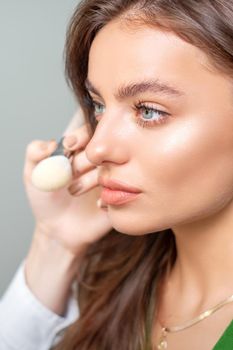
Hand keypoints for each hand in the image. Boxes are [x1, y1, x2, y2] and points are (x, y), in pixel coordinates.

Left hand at [23, 122, 111, 255]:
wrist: (58, 231)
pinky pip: (122, 191)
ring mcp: (112, 178)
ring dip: (92, 179)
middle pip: (103, 147)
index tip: (69, 145)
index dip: (81, 135)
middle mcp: (99, 161)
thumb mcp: (32, 174)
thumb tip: (52, 143)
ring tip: (74, 192)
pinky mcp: (119, 196)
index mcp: (81, 151)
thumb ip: (34, 152)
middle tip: (69, 174)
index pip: (89, 131)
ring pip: (112, 168)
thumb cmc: (46, 200)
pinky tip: (96, 205)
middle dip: (84, 159)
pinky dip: (108, 196)